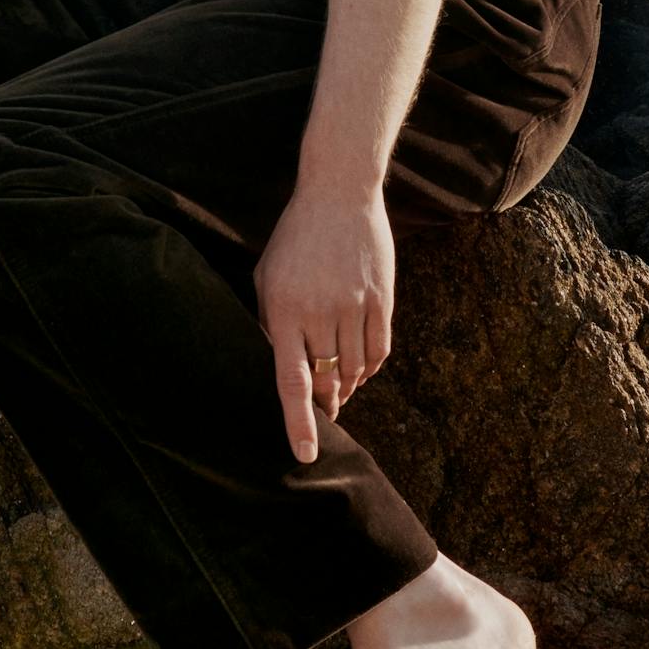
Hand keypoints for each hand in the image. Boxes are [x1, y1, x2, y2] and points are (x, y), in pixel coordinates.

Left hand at [253, 184, 394, 464]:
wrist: (339, 194)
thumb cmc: (294, 238)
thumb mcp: (267, 277)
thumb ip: (271, 324)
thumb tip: (283, 371)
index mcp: (284, 309)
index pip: (291, 381)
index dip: (298, 422)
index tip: (305, 454)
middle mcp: (320, 311)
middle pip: (328, 380)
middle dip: (326, 402)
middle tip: (324, 411)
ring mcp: (354, 305)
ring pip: (355, 370)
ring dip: (347, 385)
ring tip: (340, 385)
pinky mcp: (381, 299)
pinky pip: (379, 351)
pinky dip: (370, 367)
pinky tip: (360, 367)